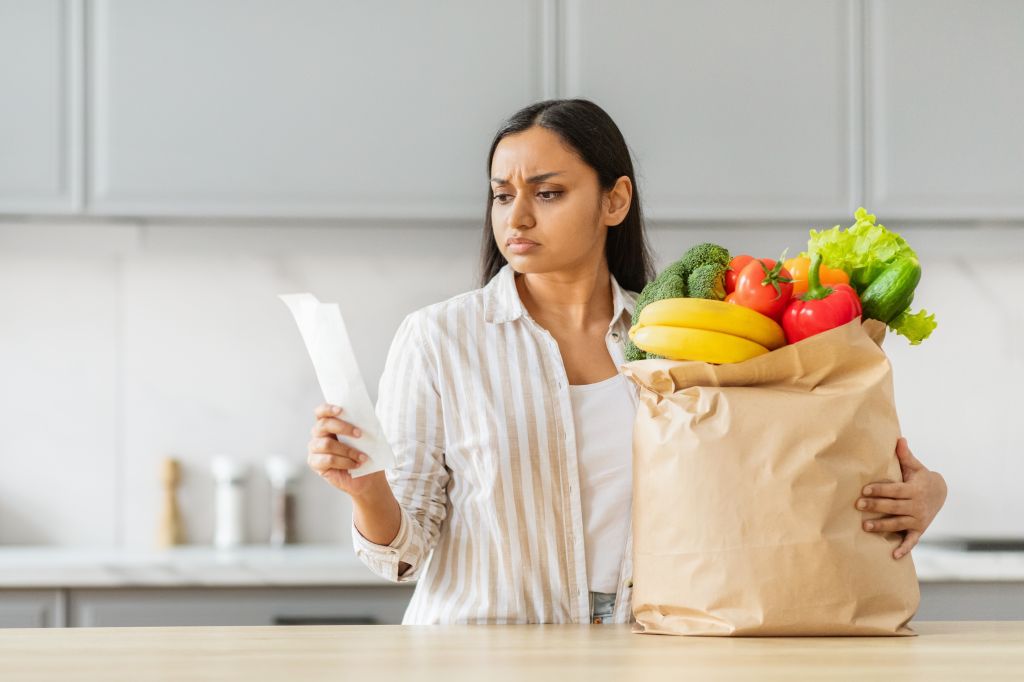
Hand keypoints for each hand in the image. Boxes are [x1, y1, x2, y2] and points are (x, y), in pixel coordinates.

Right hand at [307, 403, 381, 497]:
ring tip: (362, 456)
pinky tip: (355, 465)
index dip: (328, 409)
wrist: (367, 477)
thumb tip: (365, 417)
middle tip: (359, 434)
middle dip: (343, 428)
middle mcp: (318, 435)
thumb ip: (360, 426)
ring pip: (326, 444)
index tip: (341, 410)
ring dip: (348, 450)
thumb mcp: (365, 437)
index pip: (320, 412)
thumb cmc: (364, 453)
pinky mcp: (315, 464)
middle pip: (323, 425)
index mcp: (328, 424)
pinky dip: (345, 462)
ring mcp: (314, 449)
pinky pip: (328, 460)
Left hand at [855, 437, 947, 558]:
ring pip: (898, 524)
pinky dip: (904, 548)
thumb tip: (899, 438)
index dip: (880, 490)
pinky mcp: (919, 530)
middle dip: (876, 506)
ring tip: (865, 526)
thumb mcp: (915, 467)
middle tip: (858, 505)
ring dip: (882, 526)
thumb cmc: (920, 478)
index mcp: (914, 490)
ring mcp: (918, 519)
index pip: (895, 490)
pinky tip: (894, 555)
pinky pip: (912, 541)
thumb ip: (905, 456)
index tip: (864, 490)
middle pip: (894, 507)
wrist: (940, 493)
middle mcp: (917, 506)